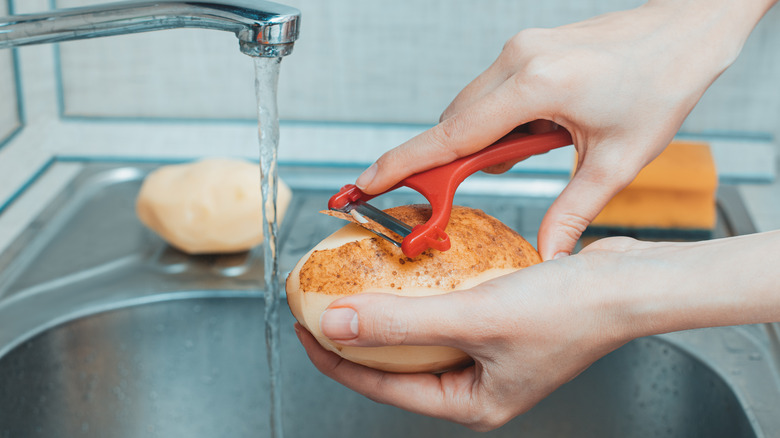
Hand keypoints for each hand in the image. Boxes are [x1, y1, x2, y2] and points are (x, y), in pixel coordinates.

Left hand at [296, 231, 779, 430]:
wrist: (628, 283)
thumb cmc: (572, 310)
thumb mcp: (473, 317)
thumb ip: (400, 322)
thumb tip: (337, 323)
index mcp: (471, 403)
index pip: (384, 385)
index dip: (337, 358)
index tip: (307, 328)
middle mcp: (477, 384)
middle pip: (397, 362)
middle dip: (359, 334)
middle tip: (324, 305)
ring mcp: (488, 354)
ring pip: (420, 335)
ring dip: (391, 310)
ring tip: (357, 285)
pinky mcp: (497, 324)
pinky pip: (445, 312)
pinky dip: (423, 293)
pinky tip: (409, 271)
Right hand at [353, 0, 762, 259]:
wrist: (689, 29)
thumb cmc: (663, 84)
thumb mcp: (619, 161)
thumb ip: (573, 210)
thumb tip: (548, 252)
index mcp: (535, 86)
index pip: (449, 136)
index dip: (402, 166)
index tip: (365, 185)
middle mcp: (516, 60)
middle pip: (452, 125)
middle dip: (444, 166)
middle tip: (442, 204)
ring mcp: (518, 50)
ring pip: (469, 110)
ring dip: (480, 145)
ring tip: (538, 154)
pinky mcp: (525, 49)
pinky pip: (489, 95)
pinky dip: (496, 125)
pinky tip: (539, 135)